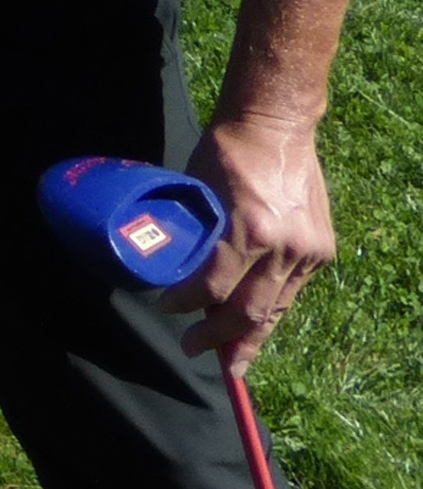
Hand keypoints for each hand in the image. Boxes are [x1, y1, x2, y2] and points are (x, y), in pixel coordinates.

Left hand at [165, 113, 334, 375]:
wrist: (275, 127)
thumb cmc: (224, 153)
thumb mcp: (196, 192)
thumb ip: (194, 236)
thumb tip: (177, 275)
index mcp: (248, 229)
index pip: (212, 286)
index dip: (186, 304)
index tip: (167, 308)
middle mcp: (283, 246)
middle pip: (249, 310)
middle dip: (222, 339)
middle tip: (196, 352)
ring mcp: (307, 251)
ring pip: (276, 307)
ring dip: (252, 335)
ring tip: (233, 360)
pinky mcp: (321, 250)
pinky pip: (291, 290)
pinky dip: (272, 308)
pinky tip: (256, 325)